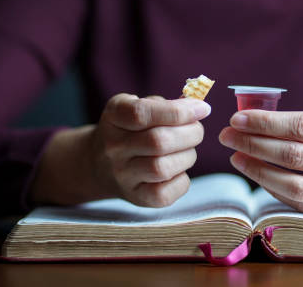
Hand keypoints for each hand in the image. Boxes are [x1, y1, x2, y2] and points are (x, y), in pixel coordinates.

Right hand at [30, 94, 210, 206]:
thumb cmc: (131, 129)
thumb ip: (166, 105)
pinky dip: (181, 180)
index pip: (142, 113)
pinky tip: (178, 169)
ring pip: (163, 168)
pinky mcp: (136, 198)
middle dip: (190, 133)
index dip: (178, 111)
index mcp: (114, 116)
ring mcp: (122, 175)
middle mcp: (113, 147)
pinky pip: (166, 193)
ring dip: (187, 156)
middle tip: (196, 130)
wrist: (100, 164)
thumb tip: (198, 109)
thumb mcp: (138, 106)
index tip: (202, 109)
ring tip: (187, 150)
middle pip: (159, 141)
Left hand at [219, 111, 302, 217]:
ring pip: (294, 185)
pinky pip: (301, 203)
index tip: (239, 119)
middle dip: (254, 145)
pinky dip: (274, 189)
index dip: (266, 123)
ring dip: (258, 171)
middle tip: (228, 136)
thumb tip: (257, 123)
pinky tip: (258, 175)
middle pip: (294, 156)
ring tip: (237, 157)